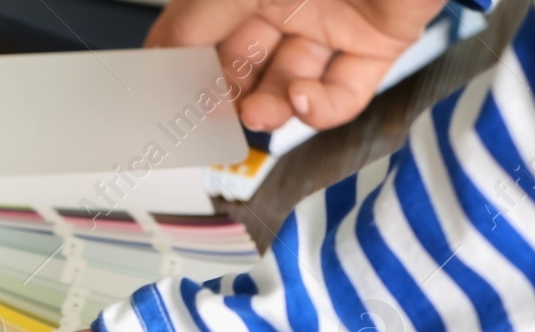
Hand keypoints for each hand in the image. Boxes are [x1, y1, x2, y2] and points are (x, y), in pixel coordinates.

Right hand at [147, 0, 447, 130]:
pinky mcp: (380, 43)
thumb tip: (153, 63)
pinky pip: (345, 92)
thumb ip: (188, 22)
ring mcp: (335, 23)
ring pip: (289, 84)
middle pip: (243, 66)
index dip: (182, 70)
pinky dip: (321, 108)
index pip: (201, 34)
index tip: (165, 104)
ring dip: (269, 109)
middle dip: (225, 96)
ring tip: (258, 113)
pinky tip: (305, 98)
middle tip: (212, 117)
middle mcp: (290, 0)